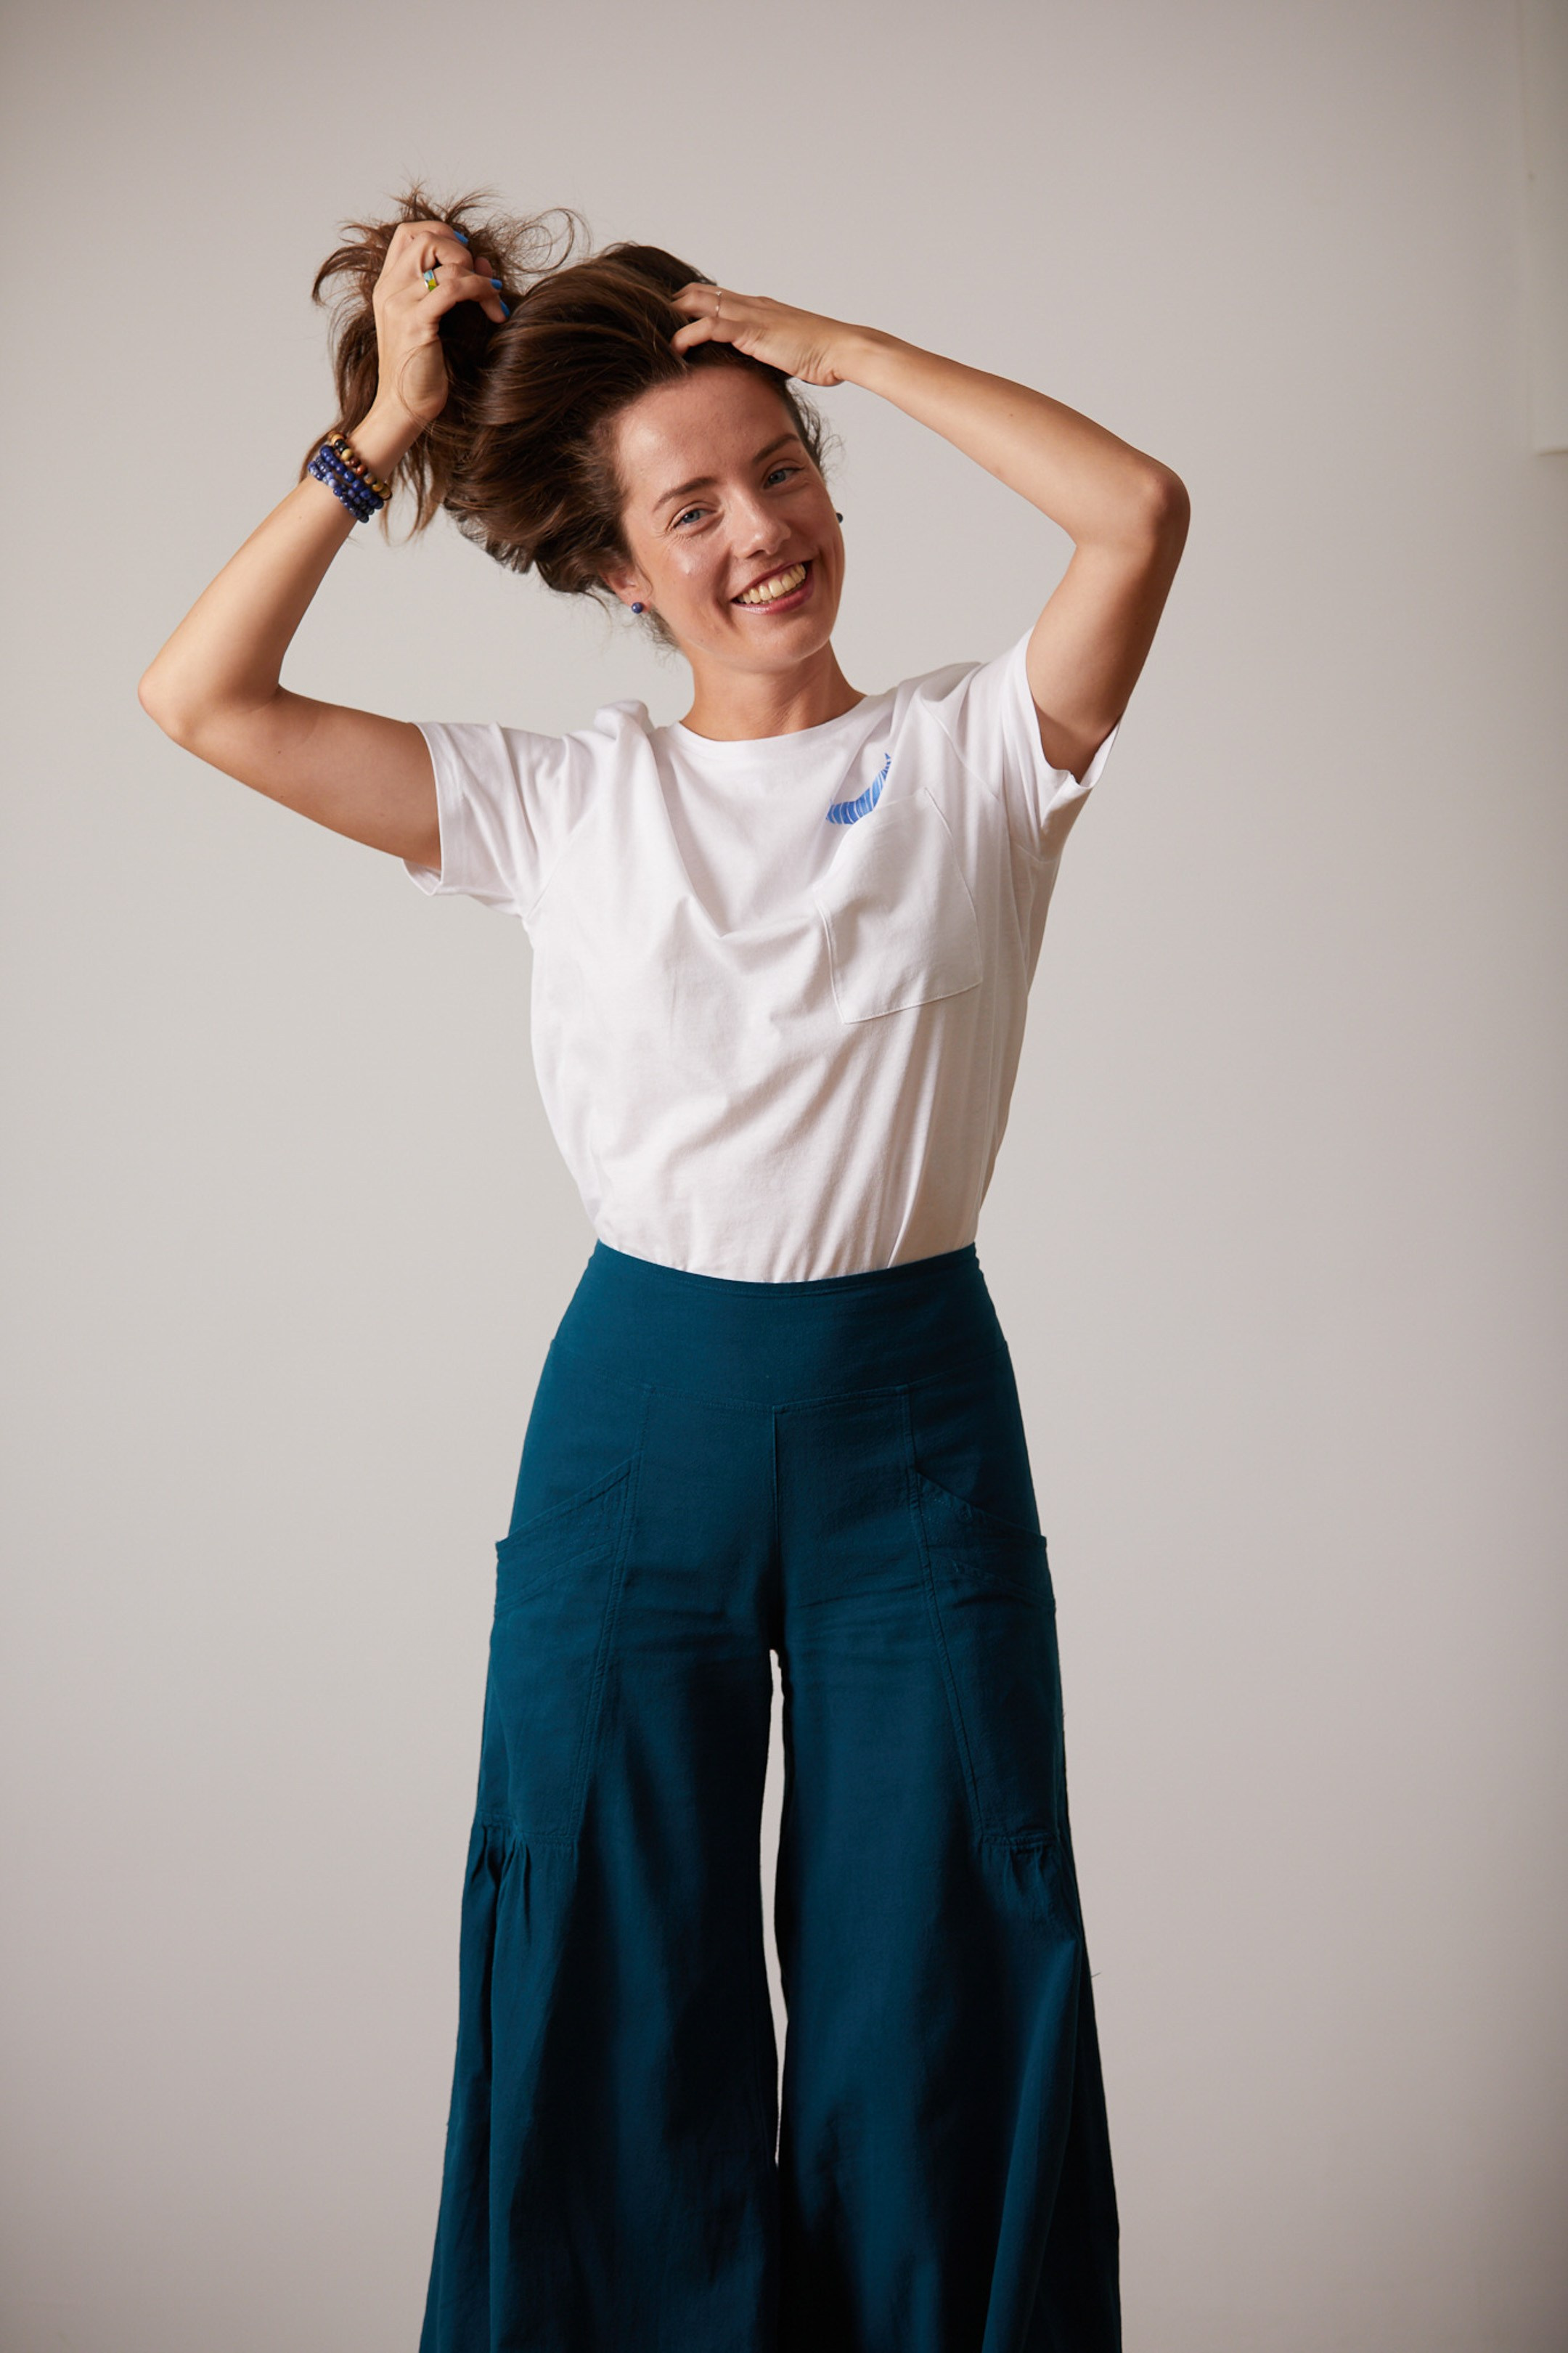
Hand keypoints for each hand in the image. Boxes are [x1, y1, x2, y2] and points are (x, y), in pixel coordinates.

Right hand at [369, 218, 509, 430]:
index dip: (440, 232)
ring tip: (492, 298)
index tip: (465, 255)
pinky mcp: (416, 323)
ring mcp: (399, 304)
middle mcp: (389, 290)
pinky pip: (453, 287)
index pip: (407, 233)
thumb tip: (484, 261)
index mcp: (387, 286)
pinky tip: (494, 309)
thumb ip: (452, 289)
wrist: (402, 411)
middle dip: (461, 249)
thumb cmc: (421, 373)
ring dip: (477, 274)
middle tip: (479, 279)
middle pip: (425, 237)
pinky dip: (479, 290)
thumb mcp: (434, 324)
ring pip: (442, 259)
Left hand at [669, 283, 857, 386]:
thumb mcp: (790, 354)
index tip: (674, 321)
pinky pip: (709, 326)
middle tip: (654, 324)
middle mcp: (751, 304)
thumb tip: (760, 374)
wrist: (842, 348)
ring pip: (698, 303)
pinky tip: (674, 347)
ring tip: (654, 333)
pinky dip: (687, 335)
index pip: (718, 297)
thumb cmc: (824, 355)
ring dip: (673, 316)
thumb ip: (771, 357)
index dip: (693, 305)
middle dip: (675, 306)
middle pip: (701, 292)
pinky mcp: (751, 329)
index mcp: (760, 308)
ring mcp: (750, 314)